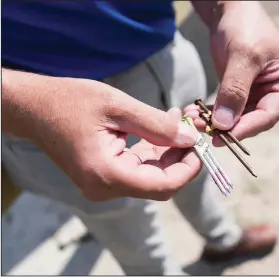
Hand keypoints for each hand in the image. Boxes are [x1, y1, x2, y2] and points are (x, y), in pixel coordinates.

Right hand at [2, 71, 201, 200]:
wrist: (36, 108)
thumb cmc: (70, 101)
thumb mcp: (118, 106)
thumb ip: (157, 125)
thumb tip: (190, 138)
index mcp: (106, 174)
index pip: (162, 186)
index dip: (188, 169)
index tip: (201, 146)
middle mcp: (105, 187)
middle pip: (159, 183)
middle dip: (181, 157)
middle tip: (193, 129)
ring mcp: (104, 185)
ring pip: (151, 176)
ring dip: (169, 152)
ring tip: (180, 122)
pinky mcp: (104, 176)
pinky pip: (138, 170)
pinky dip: (154, 152)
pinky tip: (163, 129)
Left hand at [188, 1, 278, 144]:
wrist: (231, 12)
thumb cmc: (246, 27)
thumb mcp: (243, 57)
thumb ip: (235, 90)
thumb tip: (224, 124)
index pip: (269, 115)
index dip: (247, 128)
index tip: (224, 137)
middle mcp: (274, 92)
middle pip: (251, 119)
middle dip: (227, 127)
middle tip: (203, 131)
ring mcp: (256, 94)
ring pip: (236, 117)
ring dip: (215, 122)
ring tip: (195, 121)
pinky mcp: (239, 92)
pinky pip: (226, 108)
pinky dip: (211, 113)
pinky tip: (196, 113)